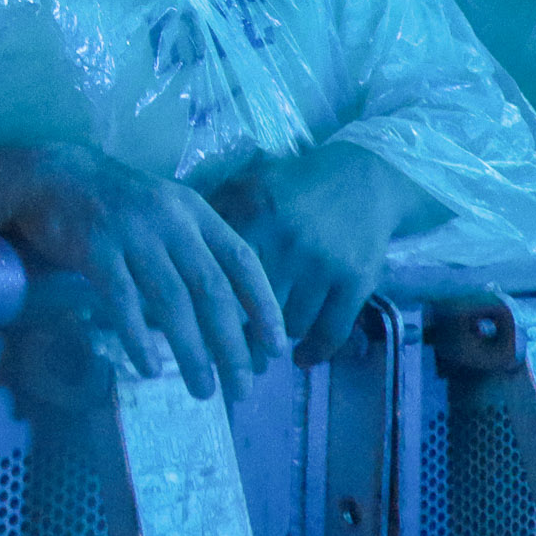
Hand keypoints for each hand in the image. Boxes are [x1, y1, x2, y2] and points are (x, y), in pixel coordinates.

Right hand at [0, 142, 281, 399]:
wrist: (54, 172)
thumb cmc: (118, 203)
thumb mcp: (168, 213)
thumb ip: (197, 250)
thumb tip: (232, 312)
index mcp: (195, 211)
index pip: (242, 259)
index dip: (263, 305)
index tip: (277, 348)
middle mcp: (170, 220)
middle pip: (212, 290)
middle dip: (233, 345)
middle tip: (242, 389)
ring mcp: (132, 233)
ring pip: (172, 301)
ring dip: (192, 352)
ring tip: (202, 390)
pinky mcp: (94, 248)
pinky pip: (122, 300)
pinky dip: (137, 337)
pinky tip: (148, 368)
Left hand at [216, 143, 440, 367]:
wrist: (360, 177)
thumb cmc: (292, 185)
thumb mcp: (246, 185)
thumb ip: (211, 217)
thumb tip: (174, 255)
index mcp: (254, 214)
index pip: (221, 275)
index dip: (207, 307)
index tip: (196, 329)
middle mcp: (288, 242)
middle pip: (254, 308)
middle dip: (241, 338)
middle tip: (231, 356)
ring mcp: (324, 264)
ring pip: (291, 325)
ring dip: (277, 339)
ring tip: (265, 344)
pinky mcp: (356, 281)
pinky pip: (331, 331)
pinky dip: (314, 351)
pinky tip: (301, 358)